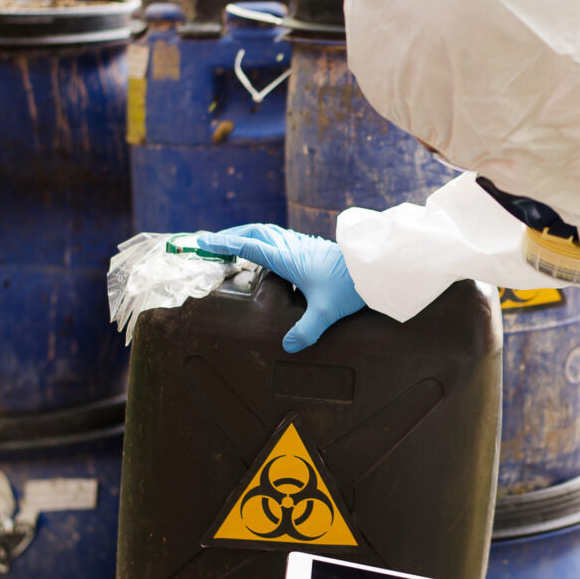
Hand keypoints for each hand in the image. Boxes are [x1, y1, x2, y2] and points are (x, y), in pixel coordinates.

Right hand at [197, 224, 365, 352]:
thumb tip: (288, 347)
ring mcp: (303, 245)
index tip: (202, 242)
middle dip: (232, 235)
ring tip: (235, 246)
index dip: (223, 243)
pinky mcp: (313, 248)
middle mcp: (292, 247)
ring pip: (269, 232)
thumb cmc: (351, 287)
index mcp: (287, 258)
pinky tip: (267, 254)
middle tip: (213, 243)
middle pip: (255, 231)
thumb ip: (306, 330)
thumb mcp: (326, 312)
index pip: (248, 246)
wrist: (377, 268)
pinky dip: (265, 240)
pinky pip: (281, 239)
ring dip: (249, 235)